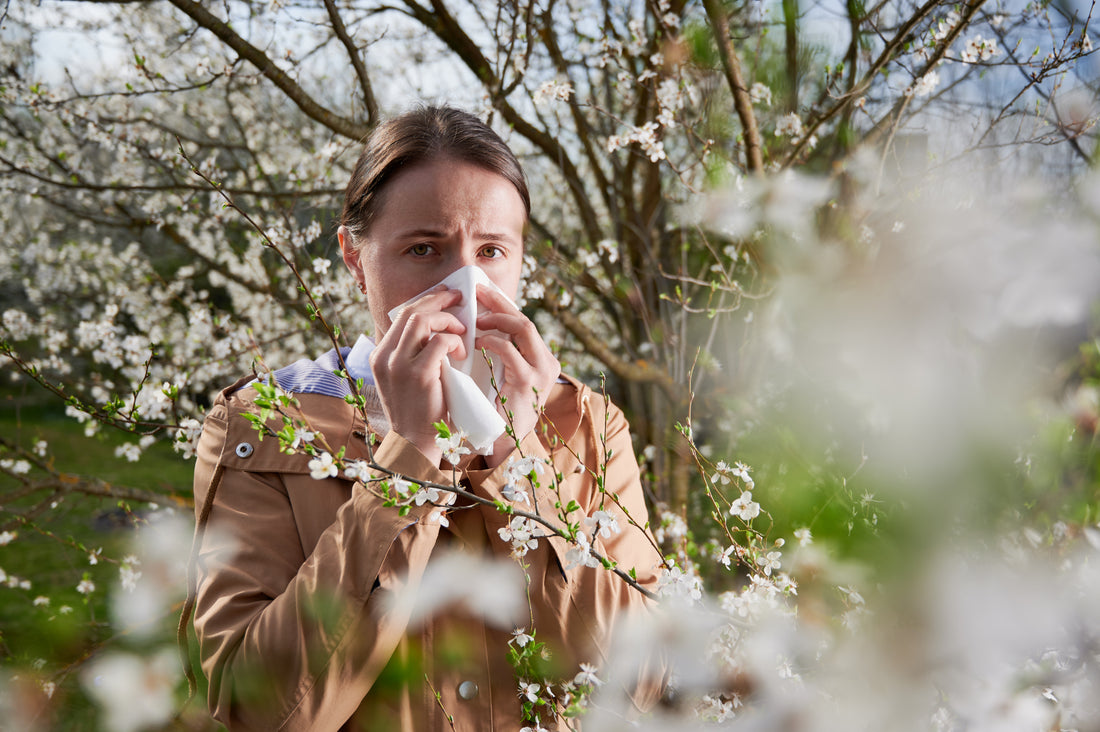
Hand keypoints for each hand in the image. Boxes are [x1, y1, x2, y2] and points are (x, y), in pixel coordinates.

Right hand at [370, 286, 465, 462]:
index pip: (401, 315)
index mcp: (379, 355)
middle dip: (438, 300)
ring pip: (423, 321)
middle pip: (411, 312)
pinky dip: (455, 341)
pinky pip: (439, 342)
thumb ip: (412, 353)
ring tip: (462, 331)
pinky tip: (462, 353)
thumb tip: (434, 326)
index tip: (445, 296)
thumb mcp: (405, 378)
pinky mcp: (419, 375)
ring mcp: (399, 366)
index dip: (426, 301)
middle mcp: (384, 357)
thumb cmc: (418, 410)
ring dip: (447, 321)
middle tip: (459, 298)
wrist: (414, 443)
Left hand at [473, 284, 560, 467]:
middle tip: (475, 293)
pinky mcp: (529, 382)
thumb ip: (498, 355)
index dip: (502, 304)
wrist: (504, 446)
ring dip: (496, 318)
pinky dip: (491, 341)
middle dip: (499, 303)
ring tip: (475, 318)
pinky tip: (476, 341)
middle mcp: (547, 363)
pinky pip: (509, 350)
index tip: (481, 291)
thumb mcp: (501, 377)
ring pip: (523, 328)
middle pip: (524, 319)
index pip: (522, 322)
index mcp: (541, 360)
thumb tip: (478, 325)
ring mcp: (541, 372)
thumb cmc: (497, 412)